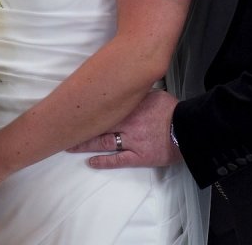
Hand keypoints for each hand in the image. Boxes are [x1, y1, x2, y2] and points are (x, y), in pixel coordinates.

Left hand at [66, 89, 181, 168]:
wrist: (188, 128)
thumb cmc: (173, 110)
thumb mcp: (154, 94)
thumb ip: (137, 94)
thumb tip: (126, 87)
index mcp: (129, 107)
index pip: (102, 107)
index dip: (86, 109)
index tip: (71, 110)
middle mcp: (127, 123)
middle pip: (98, 125)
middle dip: (81, 128)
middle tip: (63, 130)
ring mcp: (132, 141)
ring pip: (104, 142)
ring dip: (86, 145)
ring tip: (71, 147)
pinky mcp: (139, 157)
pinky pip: (118, 160)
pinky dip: (103, 161)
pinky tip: (91, 162)